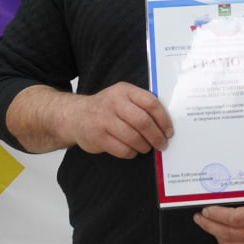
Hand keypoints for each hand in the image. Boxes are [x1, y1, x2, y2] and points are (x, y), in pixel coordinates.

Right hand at [9, 82, 171, 156]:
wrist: (74, 115)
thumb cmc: (107, 108)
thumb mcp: (123, 97)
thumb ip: (142, 105)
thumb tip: (166, 125)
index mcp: (124, 90)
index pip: (151, 103)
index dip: (164, 120)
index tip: (169, 131)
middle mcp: (113, 103)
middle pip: (143, 122)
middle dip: (156, 136)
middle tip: (162, 144)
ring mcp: (103, 120)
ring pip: (133, 138)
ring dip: (144, 146)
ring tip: (146, 147)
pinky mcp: (97, 136)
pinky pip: (122, 149)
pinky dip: (131, 153)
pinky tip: (132, 150)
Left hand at [193, 171, 243, 243]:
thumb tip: (221, 189)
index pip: (235, 219)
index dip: (217, 215)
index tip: (206, 208)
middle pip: (229, 234)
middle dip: (210, 225)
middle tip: (199, 217)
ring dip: (215, 234)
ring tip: (206, 223)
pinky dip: (225, 243)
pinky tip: (219, 233)